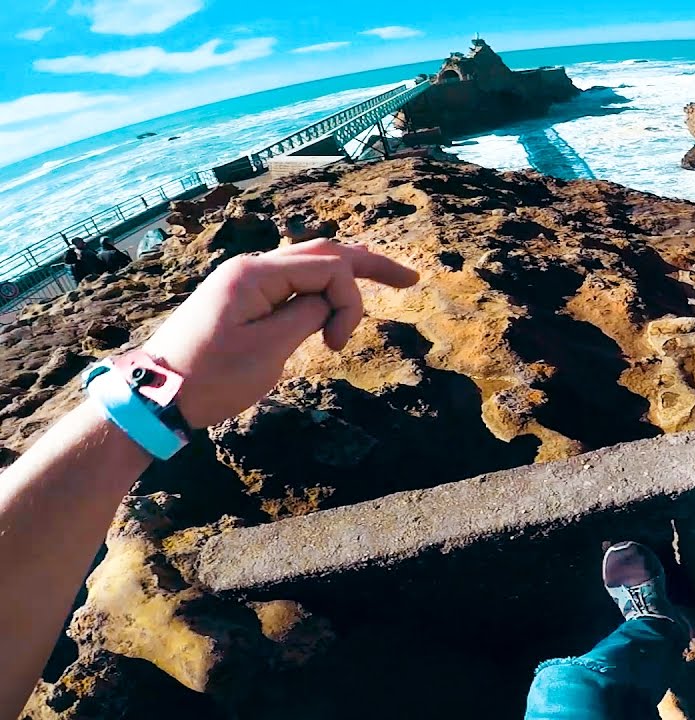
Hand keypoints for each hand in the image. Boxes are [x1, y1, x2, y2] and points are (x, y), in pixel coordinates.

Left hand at [141, 240, 418, 427]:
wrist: (156, 396)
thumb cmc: (210, 377)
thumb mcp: (268, 349)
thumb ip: (308, 315)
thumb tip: (331, 301)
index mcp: (255, 274)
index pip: (327, 268)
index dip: (349, 301)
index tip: (337, 346)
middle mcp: (251, 268)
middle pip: (323, 253)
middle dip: (367, 265)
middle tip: (410, 278)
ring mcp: (245, 282)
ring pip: (308, 265)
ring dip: (346, 276)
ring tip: (385, 276)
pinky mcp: (242, 300)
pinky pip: (292, 282)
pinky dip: (322, 288)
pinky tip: (338, 292)